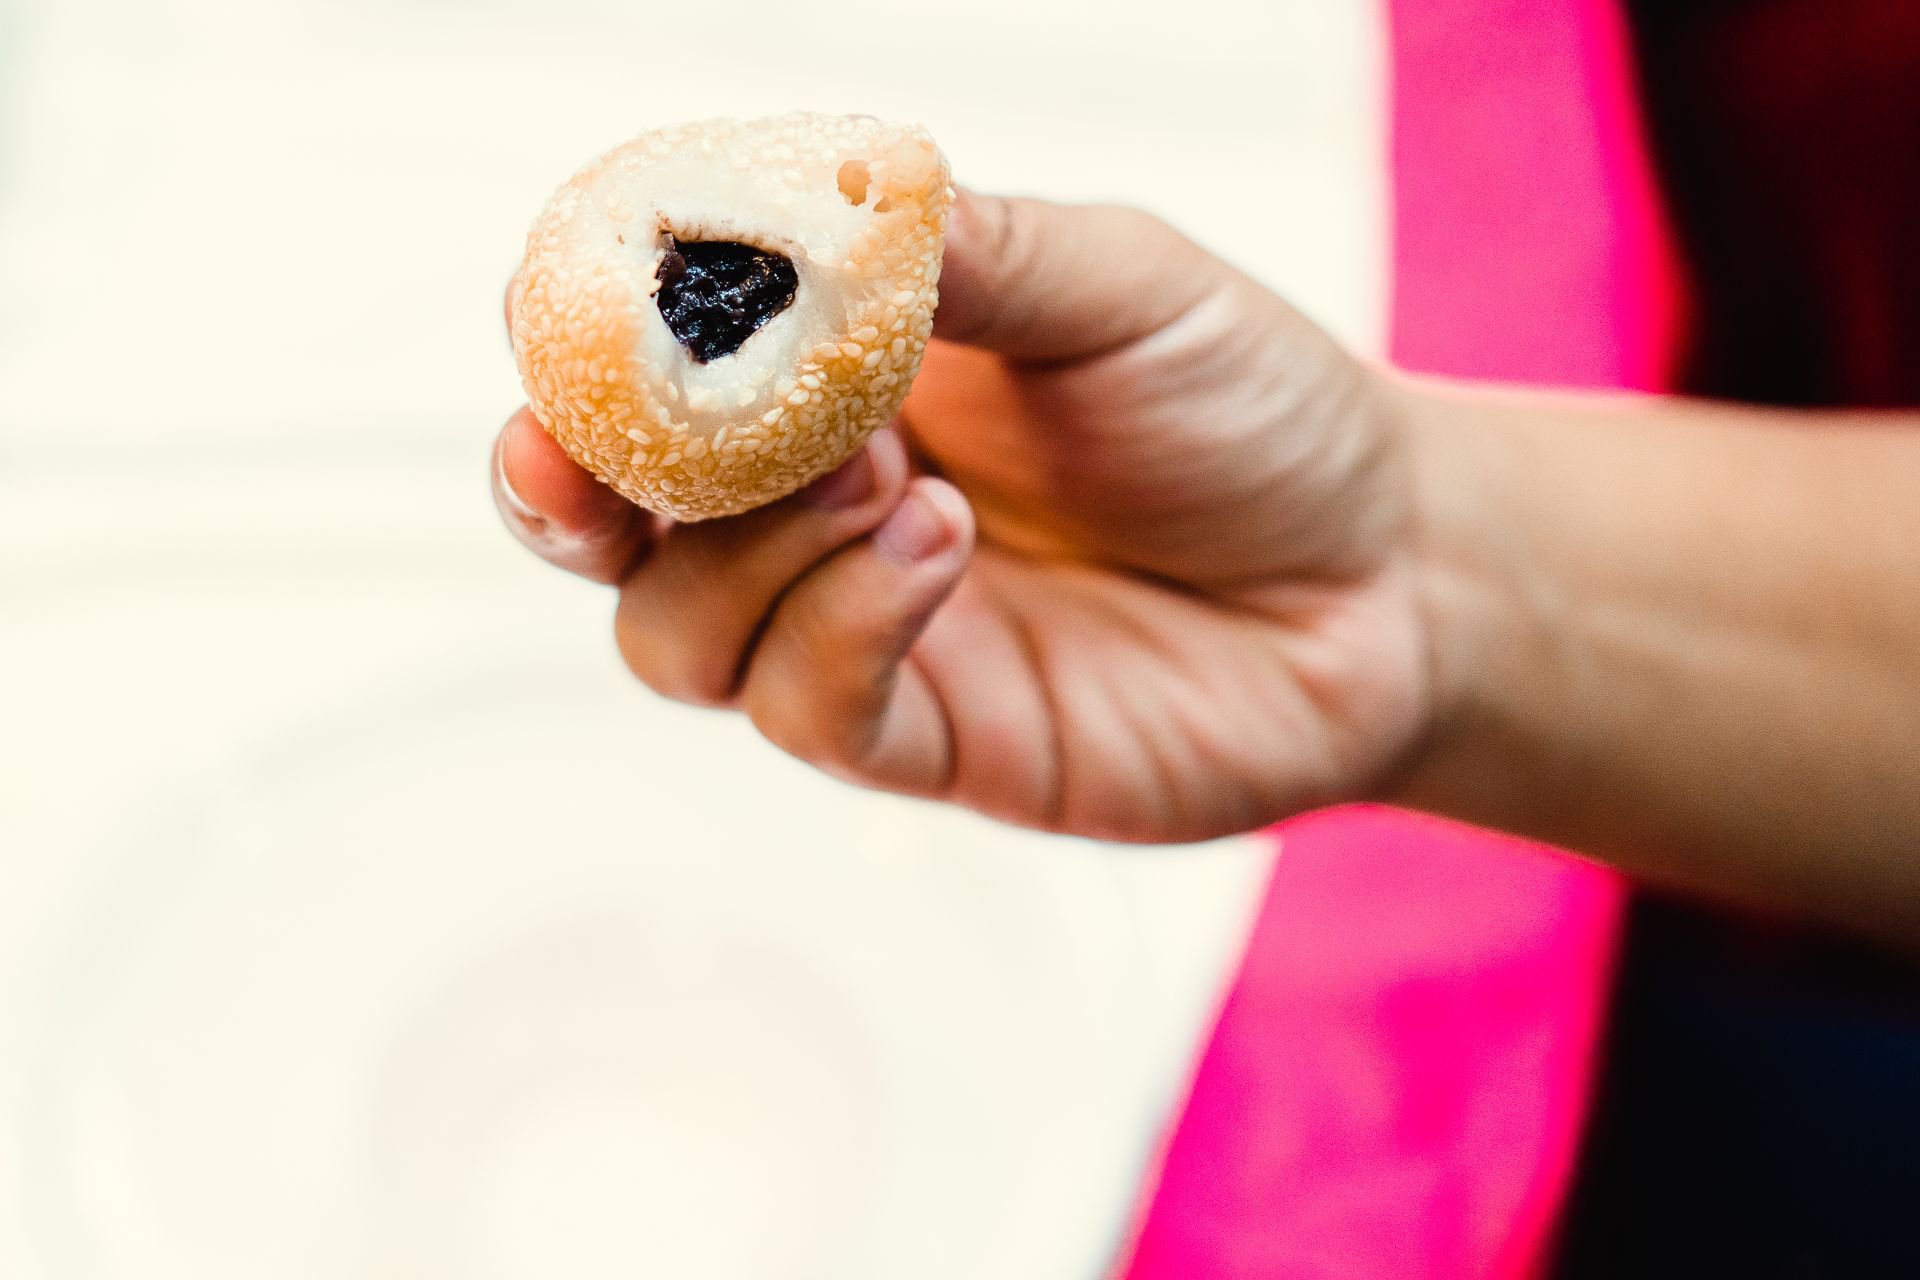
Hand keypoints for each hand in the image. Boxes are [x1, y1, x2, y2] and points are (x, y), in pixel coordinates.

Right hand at [493, 192, 1432, 842]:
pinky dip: (841, 624)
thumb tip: (793, 205)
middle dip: (568, 486)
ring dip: (743, 551)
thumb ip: (956, 249)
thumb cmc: (1250, 408)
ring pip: (675, 635)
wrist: (1387, 577)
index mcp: (840, 382)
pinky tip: (943, 545)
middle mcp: (818, 515)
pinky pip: (805, 710)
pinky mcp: (928, 741)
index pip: (645, 373)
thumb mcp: (1112, 284)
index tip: (553, 314)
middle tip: (591, 443)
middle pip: (608, 528)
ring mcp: (862, 636)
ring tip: (889, 478)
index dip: (574, 351)